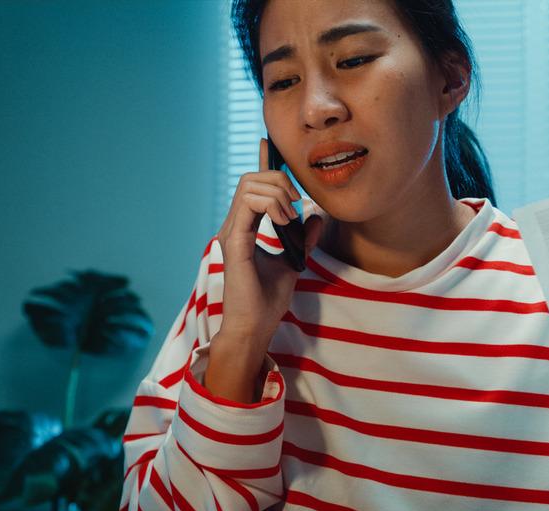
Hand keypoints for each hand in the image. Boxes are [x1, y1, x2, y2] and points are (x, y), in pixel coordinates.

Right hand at [214, 138, 324, 344]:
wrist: (255, 326)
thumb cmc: (267, 301)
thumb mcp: (294, 262)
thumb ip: (304, 238)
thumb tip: (317, 216)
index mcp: (244, 228)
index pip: (252, 187)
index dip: (262, 164)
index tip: (269, 145)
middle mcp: (234, 225)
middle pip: (251, 178)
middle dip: (279, 181)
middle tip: (297, 206)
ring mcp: (230, 232)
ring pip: (249, 185)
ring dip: (277, 193)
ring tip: (290, 218)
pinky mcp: (233, 241)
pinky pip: (248, 203)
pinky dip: (271, 204)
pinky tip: (284, 221)